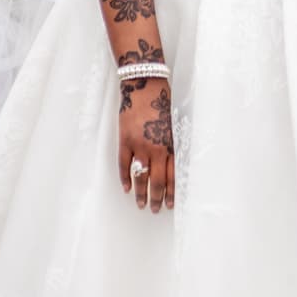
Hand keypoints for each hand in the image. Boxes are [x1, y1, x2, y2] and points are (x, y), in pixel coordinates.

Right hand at [118, 77, 174, 211]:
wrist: (144, 86)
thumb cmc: (161, 104)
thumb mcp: (171, 126)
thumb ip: (170, 146)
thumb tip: (169, 166)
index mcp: (170, 145)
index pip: (172, 176)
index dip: (170, 192)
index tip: (169, 204)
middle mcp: (156, 148)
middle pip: (157, 181)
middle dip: (156, 198)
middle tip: (154, 209)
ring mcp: (139, 146)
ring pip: (140, 176)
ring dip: (141, 193)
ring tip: (141, 204)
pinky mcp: (125, 141)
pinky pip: (124, 165)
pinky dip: (125, 178)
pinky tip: (127, 188)